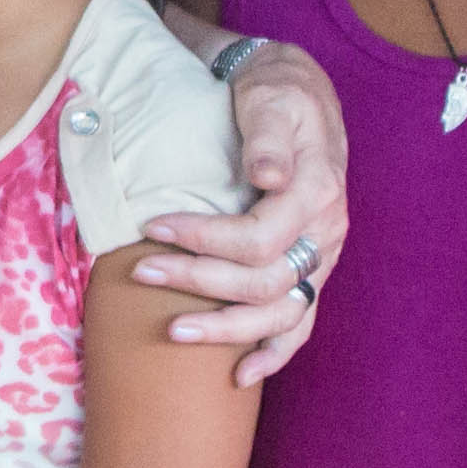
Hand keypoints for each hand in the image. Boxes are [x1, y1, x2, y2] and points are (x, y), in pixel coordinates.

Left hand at [131, 42, 350, 387]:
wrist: (294, 92)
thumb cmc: (276, 91)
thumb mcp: (272, 95)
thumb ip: (268, 134)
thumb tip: (268, 176)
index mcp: (318, 191)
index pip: (261, 237)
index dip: (205, 238)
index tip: (152, 225)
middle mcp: (326, 232)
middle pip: (264, 281)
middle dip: (199, 280)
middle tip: (140, 271)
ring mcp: (321, 258)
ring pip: (281, 314)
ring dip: (227, 330)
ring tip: (175, 332)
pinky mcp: (311, 271)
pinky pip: (300, 325)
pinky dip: (273, 354)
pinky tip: (240, 376)